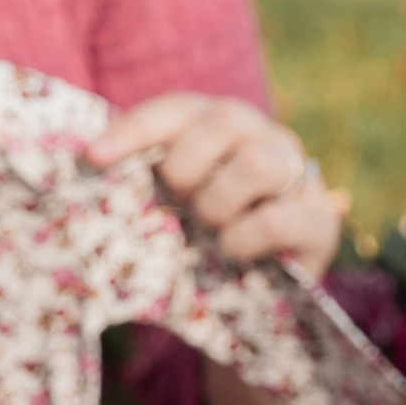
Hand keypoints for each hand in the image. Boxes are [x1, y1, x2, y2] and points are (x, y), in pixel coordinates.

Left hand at [90, 92, 344, 278]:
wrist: (257, 297)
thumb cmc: (202, 237)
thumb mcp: (171, 201)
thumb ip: (143, 176)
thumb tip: (85, 162)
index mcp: (220, 123)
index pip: (177, 107)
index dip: (134, 129)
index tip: (93, 157)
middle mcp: (265, 136)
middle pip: (225, 118)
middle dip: (187, 164)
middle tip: (177, 199)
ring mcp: (300, 175)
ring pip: (258, 163)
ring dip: (217, 202)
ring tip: (210, 227)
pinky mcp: (320, 220)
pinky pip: (277, 218)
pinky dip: (243, 238)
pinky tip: (232, 251)